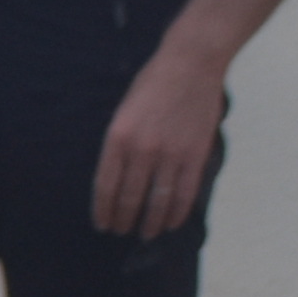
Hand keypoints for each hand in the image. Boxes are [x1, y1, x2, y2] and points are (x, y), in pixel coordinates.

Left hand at [91, 41, 227, 235]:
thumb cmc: (153, 84)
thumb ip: (119, 145)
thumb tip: (116, 179)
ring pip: (157, 202)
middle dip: (122, 220)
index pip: (105, 187)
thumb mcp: (123, 112)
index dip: (102, 211)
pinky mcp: (195, 155)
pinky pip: (184, 194)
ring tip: (145, 234)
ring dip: (149, 223)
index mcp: (117, 138)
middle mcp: (141, 150)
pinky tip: (170, 224)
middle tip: (121, 231)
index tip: (102, 225)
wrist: (191, 62)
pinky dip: (176, 213)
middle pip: (128, 199)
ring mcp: (170, 154)